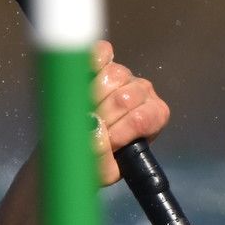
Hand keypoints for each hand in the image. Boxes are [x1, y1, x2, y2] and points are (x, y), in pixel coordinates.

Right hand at [89, 40, 169, 186]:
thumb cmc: (93, 159)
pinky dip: (93, 61)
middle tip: (88, 129)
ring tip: (83, 111)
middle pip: (125, 98)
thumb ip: (102, 156)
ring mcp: (123, 74)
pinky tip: (83, 76)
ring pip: (113, 76)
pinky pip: (101, 53)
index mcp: (154, 116)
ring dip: (92, 96)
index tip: (106, 144)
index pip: (142, 118)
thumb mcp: (102, 171)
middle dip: (103, 117)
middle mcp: (143, 92)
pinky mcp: (103, 60)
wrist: (70, 145)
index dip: (121, 132)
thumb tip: (95, 125)